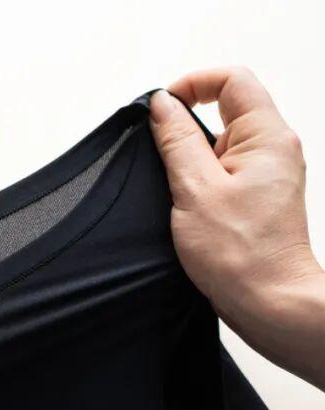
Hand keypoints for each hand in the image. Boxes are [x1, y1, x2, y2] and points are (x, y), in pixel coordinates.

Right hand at [149, 67, 324, 388]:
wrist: (269, 302)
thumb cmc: (241, 255)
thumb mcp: (193, 189)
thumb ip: (176, 140)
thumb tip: (162, 105)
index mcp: (267, 136)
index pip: (232, 80)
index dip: (192, 85)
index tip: (162, 109)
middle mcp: (275, 148)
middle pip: (227, 107)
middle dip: (186, 126)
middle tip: (163, 157)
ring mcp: (269, 172)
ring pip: (222, 142)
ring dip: (192, 158)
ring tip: (181, 190)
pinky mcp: (259, 195)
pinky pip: (224, 169)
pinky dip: (201, 179)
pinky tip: (190, 206)